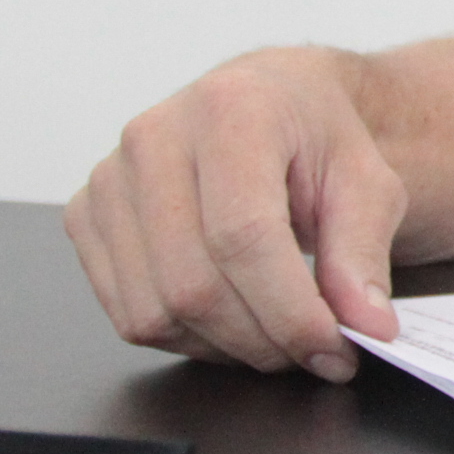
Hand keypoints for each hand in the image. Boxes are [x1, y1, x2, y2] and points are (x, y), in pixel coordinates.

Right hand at [63, 48, 407, 378]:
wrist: (267, 102)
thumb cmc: (315, 137)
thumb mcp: (367, 182)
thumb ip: (364, 253)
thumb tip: (367, 327)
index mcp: (231, 111)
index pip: (244, 237)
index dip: (291, 312)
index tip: (335, 351)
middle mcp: (154, 138)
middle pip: (193, 285)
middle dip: (263, 340)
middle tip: (316, 352)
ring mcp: (110, 179)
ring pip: (155, 311)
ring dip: (226, 347)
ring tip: (278, 335)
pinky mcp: (86, 215)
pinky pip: (128, 313)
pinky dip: (187, 338)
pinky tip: (233, 320)